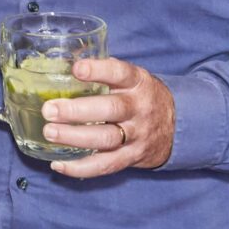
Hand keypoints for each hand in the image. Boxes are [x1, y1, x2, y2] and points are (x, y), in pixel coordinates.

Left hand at [41, 55, 175, 178]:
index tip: (76, 69)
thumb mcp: (131, 78)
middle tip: (49, 110)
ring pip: (106, 139)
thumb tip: (63, 61)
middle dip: (77, 111)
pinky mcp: (132, 157)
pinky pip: (106, 165)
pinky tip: (58, 164)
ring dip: (75, 137)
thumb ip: (104, 71)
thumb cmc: (140, 96)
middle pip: (110, 109)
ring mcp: (137, 135)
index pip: (120, 73)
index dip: (98, 71)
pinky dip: (81, 168)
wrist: (178, 126)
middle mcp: (139, 108)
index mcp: (137, 83)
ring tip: (50, 132)